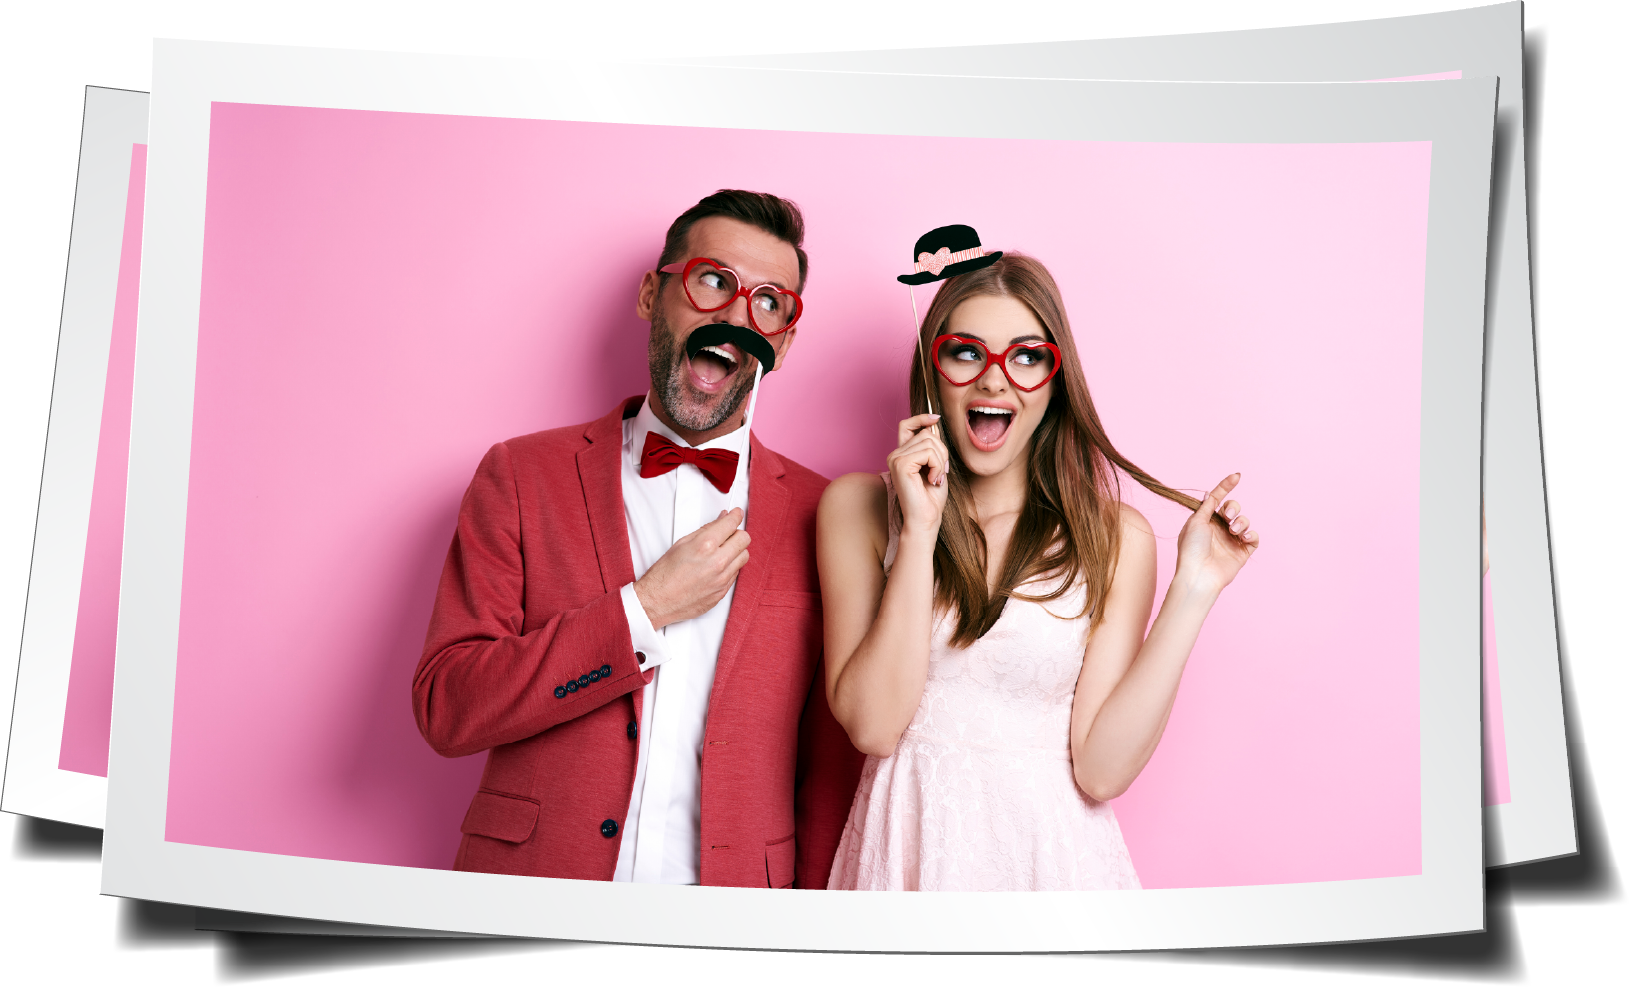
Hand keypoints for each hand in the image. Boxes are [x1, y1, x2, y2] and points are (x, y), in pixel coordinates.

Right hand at [634, 508, 750, 628]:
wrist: (658, 601)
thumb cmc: (664, 574)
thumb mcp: (682, 544)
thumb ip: (706, 530)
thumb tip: (720, 520)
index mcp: (705, 545)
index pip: (732, 524)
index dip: (735, 516)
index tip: (736, 514)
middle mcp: (717, 562)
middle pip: (744, 539)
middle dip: (737, 533)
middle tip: (728, 533)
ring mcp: (722, 578)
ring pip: (744, 556)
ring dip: (736, 550)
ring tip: (723, 551)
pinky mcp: (723, 591)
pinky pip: (736, 573)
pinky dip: (730, 566)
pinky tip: (717, 566)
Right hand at [886, 413, 949, 537]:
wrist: (925, 520)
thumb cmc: (931, 498)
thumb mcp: (936, 466)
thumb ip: (932, 446)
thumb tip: (934, 423)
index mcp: (902, 455)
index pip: (907, 425)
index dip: (921, 417)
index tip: (936, 418)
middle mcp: (895, 454)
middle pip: (927, 433)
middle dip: (942, 451)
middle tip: (941, 472)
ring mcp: (896, 458)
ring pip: (929, 441)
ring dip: (941, 460)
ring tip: (936, 478)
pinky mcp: (900, 464)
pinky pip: (928, 452)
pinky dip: (937, 466)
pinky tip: (933, 480)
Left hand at [1174, 473, 1258, 594]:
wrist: (1199, 574)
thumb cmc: (1192, 549)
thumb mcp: (1196, 522)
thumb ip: (1206, 506)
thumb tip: (1210, 492)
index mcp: (1206, 520)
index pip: (1218, 499)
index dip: (1226, 487)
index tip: (1237, 476)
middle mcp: (1219, 529)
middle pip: (1233, 509)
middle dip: (1233, 508)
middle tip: (1227, 516)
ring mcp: (1231, 540)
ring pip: (1244, 521)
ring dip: (1241, 521)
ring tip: (1234, 530)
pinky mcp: (1242, 552)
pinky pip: (1253, 537)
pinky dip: (1251, 534)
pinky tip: (1243, 537)